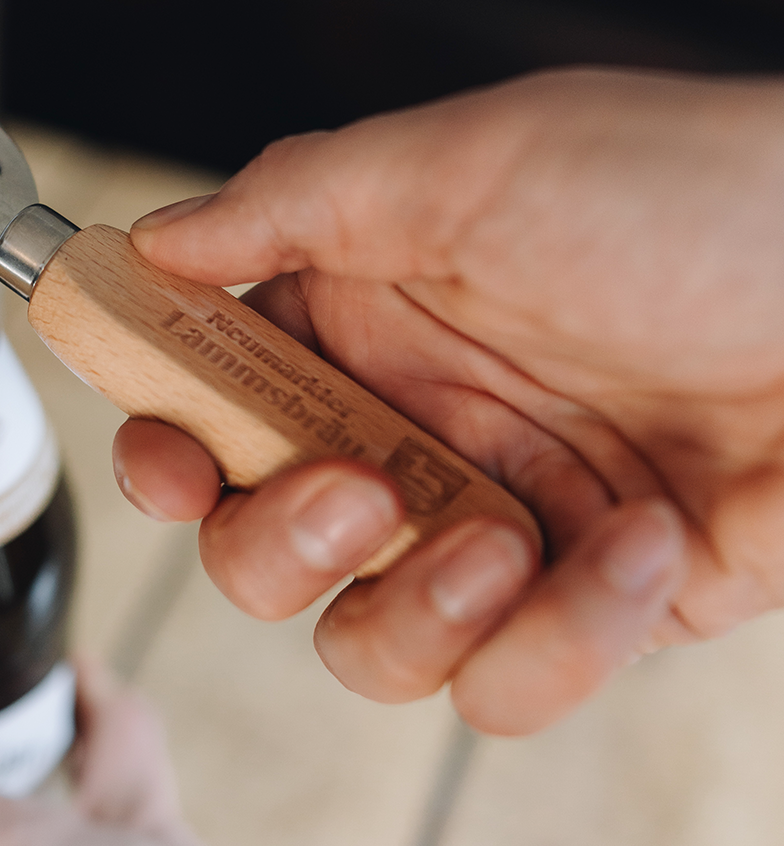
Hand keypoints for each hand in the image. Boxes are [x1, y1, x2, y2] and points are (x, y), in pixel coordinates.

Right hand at [117, 68, 783, 734]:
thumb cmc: (693, 196)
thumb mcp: (470, 163)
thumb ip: (290, 204)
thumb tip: (153, 241)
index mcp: (363, 324)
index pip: (212, 408)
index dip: (165, 451)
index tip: (170, 467)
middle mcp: (412, 432)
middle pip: (262, 553)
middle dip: (283, 546)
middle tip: (364, 492)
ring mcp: (496, 526)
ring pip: (370, 647)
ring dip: (421, 614)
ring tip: (515, 540)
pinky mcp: (591, 607)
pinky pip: (512, 682)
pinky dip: (565, 640)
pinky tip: (642, 548)